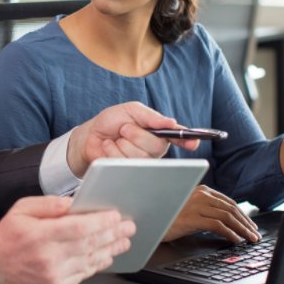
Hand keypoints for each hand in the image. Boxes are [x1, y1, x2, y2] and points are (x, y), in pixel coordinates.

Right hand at [0, 196, 134, 283]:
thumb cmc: (9, 234)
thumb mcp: (22, 208)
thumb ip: (48, 204)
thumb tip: (72, 203)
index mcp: (40, 234)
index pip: (78, 228)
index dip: (100, 222)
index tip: (115, 215)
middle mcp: (48, 256)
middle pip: (89, 244)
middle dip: (113, 234)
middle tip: (128, 226)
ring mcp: (53, 273)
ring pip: (90, 261)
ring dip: (111, 249)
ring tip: (124, 240)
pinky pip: (83, 274)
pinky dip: (98, 264)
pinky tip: (107, 255)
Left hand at [66, 102, 201, 177]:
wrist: (90, 135)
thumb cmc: (112, 121)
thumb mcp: (131, 110)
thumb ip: (151, 116)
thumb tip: (171, 122)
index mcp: (159, 133)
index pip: (178, 137)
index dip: (188, 140)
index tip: (194, 142)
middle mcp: (154, 150)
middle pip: (157, 147)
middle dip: (137, 135)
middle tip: (124, 128)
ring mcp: (142, 163)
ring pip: (141, 157)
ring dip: (124, 143)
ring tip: (116, 138)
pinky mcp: (128, 172)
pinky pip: (126, 164)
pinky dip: (113, 151)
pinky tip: (109, 147)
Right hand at [162, 185, 259, 242]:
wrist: (151, 222)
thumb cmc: (169, 216)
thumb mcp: (189, 208)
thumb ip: (205, 208)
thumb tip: (226, 219)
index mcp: (200, 189)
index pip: (228, 202)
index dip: (242, 214)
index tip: (250, 225)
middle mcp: (200, 194)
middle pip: (230, 208)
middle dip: (245, 222)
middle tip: (254, 234)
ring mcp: (196, 204)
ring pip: (227, 216)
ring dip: (242, 229)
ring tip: (250, 238)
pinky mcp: (192, 217)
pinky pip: (217, 225)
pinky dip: (230, 233)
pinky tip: (235, 240)